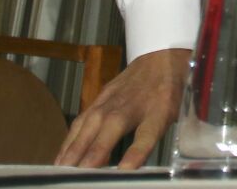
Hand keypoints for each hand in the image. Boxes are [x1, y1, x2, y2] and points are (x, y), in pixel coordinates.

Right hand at [55, 48, 190, 168]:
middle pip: (108, 131)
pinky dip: (69, 141)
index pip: (147, 135)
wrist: (160, 59)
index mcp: (157, 112)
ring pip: (88, 126)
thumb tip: (144, 166)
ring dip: (73, 150)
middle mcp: (129, 106)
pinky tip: (61, 158)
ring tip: (61, 173)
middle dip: (92, 155)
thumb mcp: (176, 116)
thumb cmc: (169, 92)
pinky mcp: (98, 100)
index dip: (136, 153)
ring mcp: (110, 101)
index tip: (125, 169)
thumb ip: (160, 139)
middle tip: (77, 178)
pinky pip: (80, 122)